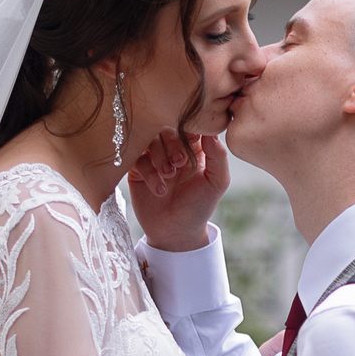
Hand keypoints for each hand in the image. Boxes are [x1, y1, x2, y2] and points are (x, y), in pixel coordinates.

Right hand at [130, 129, 230, 252]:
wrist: (176, 233)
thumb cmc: (200, 206)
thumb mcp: (217, 182)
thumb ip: (218, 155)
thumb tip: (211, 130)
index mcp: (193, 145)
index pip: (188, 122)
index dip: (189, 128)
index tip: (193, 144)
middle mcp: (172, 147)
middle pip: (165, 127)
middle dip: (172, 144)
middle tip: (180, 164)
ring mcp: (153, 157)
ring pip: (149, 140)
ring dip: (159, 157)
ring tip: (169, 177)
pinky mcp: (137, 170)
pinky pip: (136, 159)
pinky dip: (148, 172)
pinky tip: (160, 190)